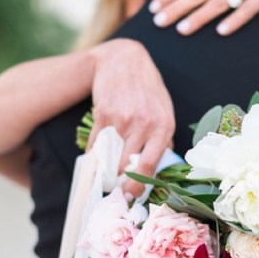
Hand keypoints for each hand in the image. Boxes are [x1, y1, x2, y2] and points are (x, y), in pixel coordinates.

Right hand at [86, 39, 174, 195]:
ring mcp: (121, 119)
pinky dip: (94, 155)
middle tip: (117, 192)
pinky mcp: (103, 115)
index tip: (131, 197)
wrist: (123, 60)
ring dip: (106, 171)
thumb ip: (162, 139)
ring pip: (110, 158)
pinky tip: (97, 157)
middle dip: (121, 183)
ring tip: (107, 177)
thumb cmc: (147, 89)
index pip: (151, 165)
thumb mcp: (164, 111)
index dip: (139, 186)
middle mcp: (143, 123)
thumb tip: (156, 169)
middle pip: (127, 166)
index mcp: (163, 126)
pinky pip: (96, 145)